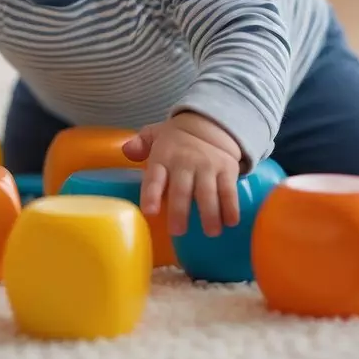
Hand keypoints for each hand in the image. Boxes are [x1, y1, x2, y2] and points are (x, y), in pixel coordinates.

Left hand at [122, 112, 242, 236]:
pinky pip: (229, 190)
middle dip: (179, 212)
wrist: (209, 125)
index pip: (155, 177)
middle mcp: (184, 163)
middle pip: (181, 190)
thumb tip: (127, 151)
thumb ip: (140, 144)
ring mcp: (207, 166)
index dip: (151, 194)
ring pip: (207, 192)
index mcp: (163, 157)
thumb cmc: (176, 139)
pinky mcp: (227, 170)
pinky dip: (231, 206)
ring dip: (209, 214)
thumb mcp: (155, 135)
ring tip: (211, 232)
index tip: (150, 212)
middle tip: (178, 231)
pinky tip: (231, 222)